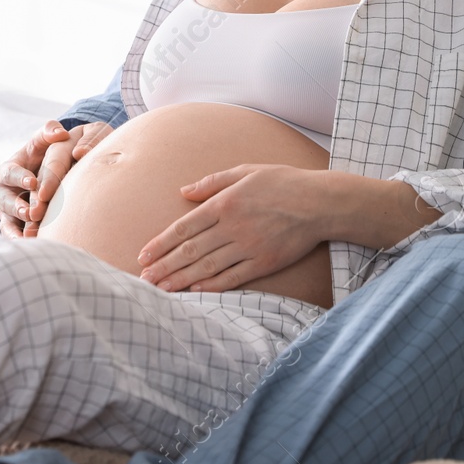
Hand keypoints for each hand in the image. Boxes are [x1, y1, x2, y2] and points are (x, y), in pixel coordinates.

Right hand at [0, 121, 110, 237]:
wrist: (39, 176)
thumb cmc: (41, 156)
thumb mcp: (41, 142)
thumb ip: (48, 132)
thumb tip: (60, 132)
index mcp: (7, 170)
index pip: (10, 173)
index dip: (20, 177)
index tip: (33, 181)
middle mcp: (3, 193)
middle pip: (6, 201)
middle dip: (18, 207)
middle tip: (32, 212)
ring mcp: (7, 212)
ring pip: (8, 222)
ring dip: (19, 229)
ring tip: (32, 235)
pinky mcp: (14, 228)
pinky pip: (14, 237)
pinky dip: (21, 242)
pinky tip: (33, 247)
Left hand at [138, 164, 326, 292]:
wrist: (320, 202)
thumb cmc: (282, 182)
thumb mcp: (246, 171)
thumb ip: (212, 182)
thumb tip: (183, 191)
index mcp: (225, 203)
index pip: (184, 227)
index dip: (161, 243)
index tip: (143, 256)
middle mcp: (233, 226)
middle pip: (191, 250)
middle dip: (165, 266)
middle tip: (144, 280)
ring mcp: (249, 247)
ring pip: (208, 267)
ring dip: (182, 279)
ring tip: (162, 289)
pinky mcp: (264, 262)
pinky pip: (233, 278)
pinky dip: (213, 286)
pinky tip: (196, 292)